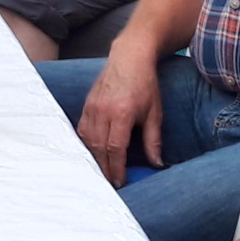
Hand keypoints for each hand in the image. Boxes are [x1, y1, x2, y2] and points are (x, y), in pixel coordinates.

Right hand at [76, 45, 163, 179]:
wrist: (129, 57)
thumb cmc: (145, 84)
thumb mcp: (154, 113)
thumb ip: (153, 140)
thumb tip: (157, 164)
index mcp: (122, 113)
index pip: (115, 148)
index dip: (117, 168)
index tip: (120, 182)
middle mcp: (103, 111)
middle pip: (99, 148)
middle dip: (104, 168)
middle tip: (110, 183)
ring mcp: (92, 107)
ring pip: (88, 140)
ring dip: (94, 157)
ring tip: (102, 170)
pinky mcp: (87, 104)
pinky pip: (82, 129)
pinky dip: (86, 143)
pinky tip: (93, 152)